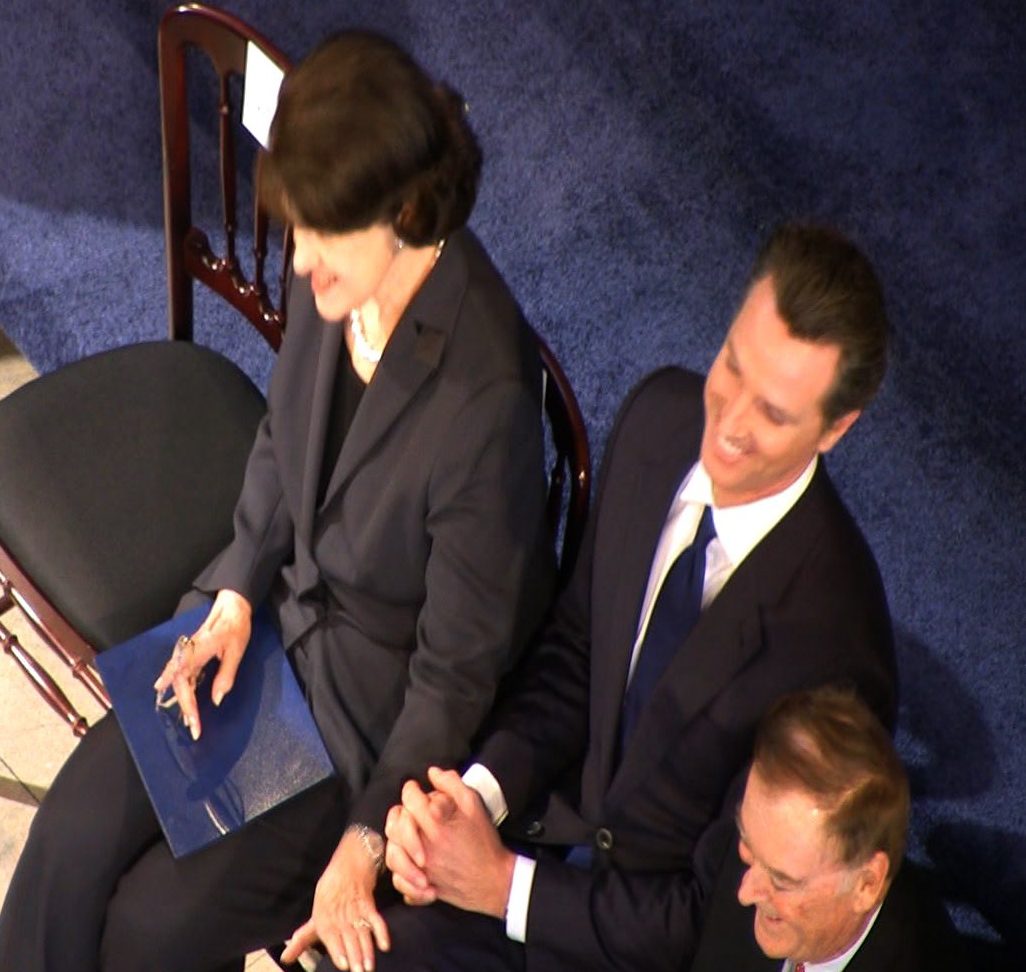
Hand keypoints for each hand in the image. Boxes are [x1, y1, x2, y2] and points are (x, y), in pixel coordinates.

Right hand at [153, 589, 250, 739]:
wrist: (232, 606)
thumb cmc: (236, 627)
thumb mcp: (236, 651)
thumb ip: (225, 676)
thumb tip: (216, 700)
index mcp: (197, 651)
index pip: (185, 684)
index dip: (188, 706)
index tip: (193, 723)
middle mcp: (187, 653)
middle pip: (179, 685)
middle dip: (185, 708)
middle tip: (193, 728)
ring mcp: (187, 653)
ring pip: (177, 680)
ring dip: (182, 700)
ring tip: (189, 719)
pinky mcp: (190, 653)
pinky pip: (180, 673)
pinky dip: (178, 687)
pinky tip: (171, 695)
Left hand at [281, 826, 389, 971]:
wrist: (350, 863)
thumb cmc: (329, 891)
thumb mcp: (316, 913)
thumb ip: (303, 939)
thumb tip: (285, 958)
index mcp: (324, 916)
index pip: (332, 936)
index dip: (338, 950)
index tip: (343, 964)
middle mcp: (340, 914)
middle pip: (349, 937)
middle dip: (355, 955)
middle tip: (360, 971)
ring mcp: (355, 909)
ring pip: (362, 932)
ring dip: (367, 950)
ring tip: (369, 967)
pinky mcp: (369, 904)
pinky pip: (376, 919)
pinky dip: (381, 931)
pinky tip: (385, 945)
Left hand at [393, 766, 514, 919]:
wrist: (493, 880)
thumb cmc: (484, 842)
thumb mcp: (474, 805)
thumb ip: (452, 784)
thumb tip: (433, 773)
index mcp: (436, 824)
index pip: (410, 799)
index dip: (411, 789)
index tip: (415, 789)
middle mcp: (424, 846)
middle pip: (396, 824)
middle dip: (401, 812)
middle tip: (411, 810)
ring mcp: (421, 869)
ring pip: (392, 851)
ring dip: (397, 838)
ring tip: (407, 832)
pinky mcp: (421, 888)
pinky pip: (398, 879)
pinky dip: (400, 870)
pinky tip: (409, 860)